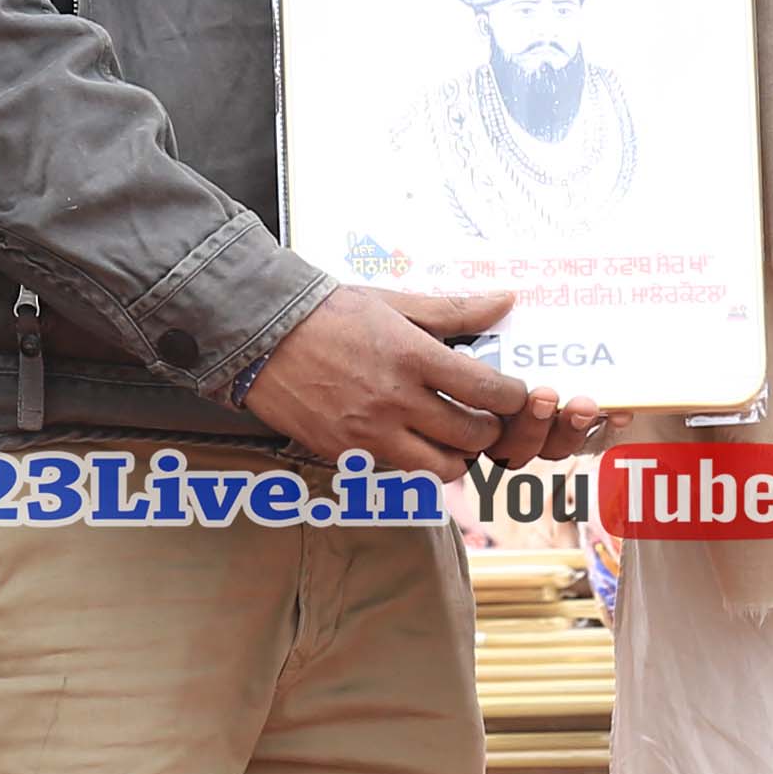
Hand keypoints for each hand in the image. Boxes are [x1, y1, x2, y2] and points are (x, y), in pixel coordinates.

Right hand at [243, 284, 603, 479]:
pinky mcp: (346, 452)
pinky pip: (399, 472)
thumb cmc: (328, 313)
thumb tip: (505, 301)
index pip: (486, 391)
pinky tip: (413, 439)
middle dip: (488, 429)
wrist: (261, 335)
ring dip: (456, 456)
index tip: (511, 394)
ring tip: (451, 436)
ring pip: (440, 468)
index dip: (511, 398)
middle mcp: (395, 400)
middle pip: (471, 436)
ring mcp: (369, 433)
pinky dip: (416, 462)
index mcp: (412, 356)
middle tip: (484, 417)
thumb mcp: (394, 303)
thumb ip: (453, 310)